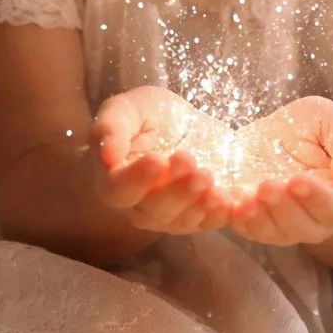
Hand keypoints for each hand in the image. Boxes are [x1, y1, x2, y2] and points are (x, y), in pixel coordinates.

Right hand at [90, 86, 233, 235]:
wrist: (184, 125)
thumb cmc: (148, 116)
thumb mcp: (127, 109)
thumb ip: (111, 126)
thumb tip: (106, 154)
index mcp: (114, 183)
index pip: (119, 190)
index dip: (136, 179)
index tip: (156, 160)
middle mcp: (139, 207)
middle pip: (152, 211)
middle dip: (174, 190)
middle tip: (191, 165)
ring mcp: (169, 217)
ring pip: (179, 221)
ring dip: (195, 203)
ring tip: (208, 178)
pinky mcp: (198, 217)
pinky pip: (206, 223)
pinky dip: (216, 214)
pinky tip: (225, 199)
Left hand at [226, 96, 332, 246]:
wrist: (278, 133)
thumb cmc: (314, 128)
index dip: (319, 198)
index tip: (298, 181)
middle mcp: (318, 220)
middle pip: (306, 227)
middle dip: (284, 208)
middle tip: (267, 186)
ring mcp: (287, 226)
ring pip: (276, 234)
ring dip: (260, 219)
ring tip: (246, 199)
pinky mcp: (258, 223)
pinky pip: (249, 230)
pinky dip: (238, 220)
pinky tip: (229, 204)